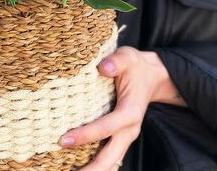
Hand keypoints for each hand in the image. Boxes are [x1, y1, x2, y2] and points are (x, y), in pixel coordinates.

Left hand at [59, 47, 184, 170]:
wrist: (153, 75)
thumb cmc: (136, 66)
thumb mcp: (128, 57)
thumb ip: (116, 61)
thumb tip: (103, 68)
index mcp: (130, 112)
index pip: (105, 127)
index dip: (85, 135)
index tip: (64, 140)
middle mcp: (130, 129)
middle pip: (111, 157)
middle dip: (91, 168)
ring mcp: (126, 135)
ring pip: (111, 161)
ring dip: (94, 169)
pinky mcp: (121, 135)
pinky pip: (109, 154)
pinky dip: (97, 163)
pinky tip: (79, 165)